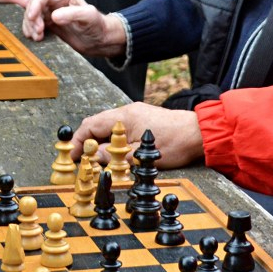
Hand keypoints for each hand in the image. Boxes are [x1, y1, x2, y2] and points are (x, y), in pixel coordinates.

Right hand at [21, 0, 125, 57]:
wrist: (100, 40)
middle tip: (38, 31)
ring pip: (32, 14)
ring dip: (30, 26)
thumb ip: (72, 14)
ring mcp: (51, 12)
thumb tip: (53, 16)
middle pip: (34, 3)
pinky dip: (31, 30)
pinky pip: (34, 24)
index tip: (31, 17)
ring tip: (38, 37)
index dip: (35, 4)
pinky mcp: (49, 23)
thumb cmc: (98, 26)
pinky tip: (36, 38)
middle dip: (32, 18)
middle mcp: (56, 1)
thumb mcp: (88, 17)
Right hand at [71, 103, 203, 168]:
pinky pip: (120, 127)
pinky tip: (116, 152)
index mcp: (123, 117)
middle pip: (97, 124)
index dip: (79, 141)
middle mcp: (127, 111)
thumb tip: (95, 157)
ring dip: (100, 142)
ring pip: (108, 127)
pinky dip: (112, 139)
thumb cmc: (174, 143)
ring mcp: (136, 113)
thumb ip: (115, 156)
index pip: (90, 125)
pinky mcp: (143, 118)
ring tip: (99, 159)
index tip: (73, 155)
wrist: (199, 133)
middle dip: (87, 142)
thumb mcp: (140, 156)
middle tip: (83, 160)